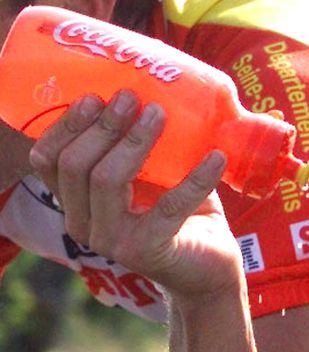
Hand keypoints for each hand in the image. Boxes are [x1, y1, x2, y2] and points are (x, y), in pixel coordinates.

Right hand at [29, 90, 244, 300]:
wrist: (209, 266)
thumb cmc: (180, 212)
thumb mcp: (156, 174)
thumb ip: (145, 143)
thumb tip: (158, 85)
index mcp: (77, 202)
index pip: (49, 160)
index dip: (66, 125)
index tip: (94, 95)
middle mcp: (84, 224)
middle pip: (76, 165)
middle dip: (103, 126)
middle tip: (132, 97)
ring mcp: (113, 241)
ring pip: (108, 180)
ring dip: (135, 141)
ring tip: (160, 114)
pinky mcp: (148, 250)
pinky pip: (170, 205)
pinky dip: (196, 177)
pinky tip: (217, 157)